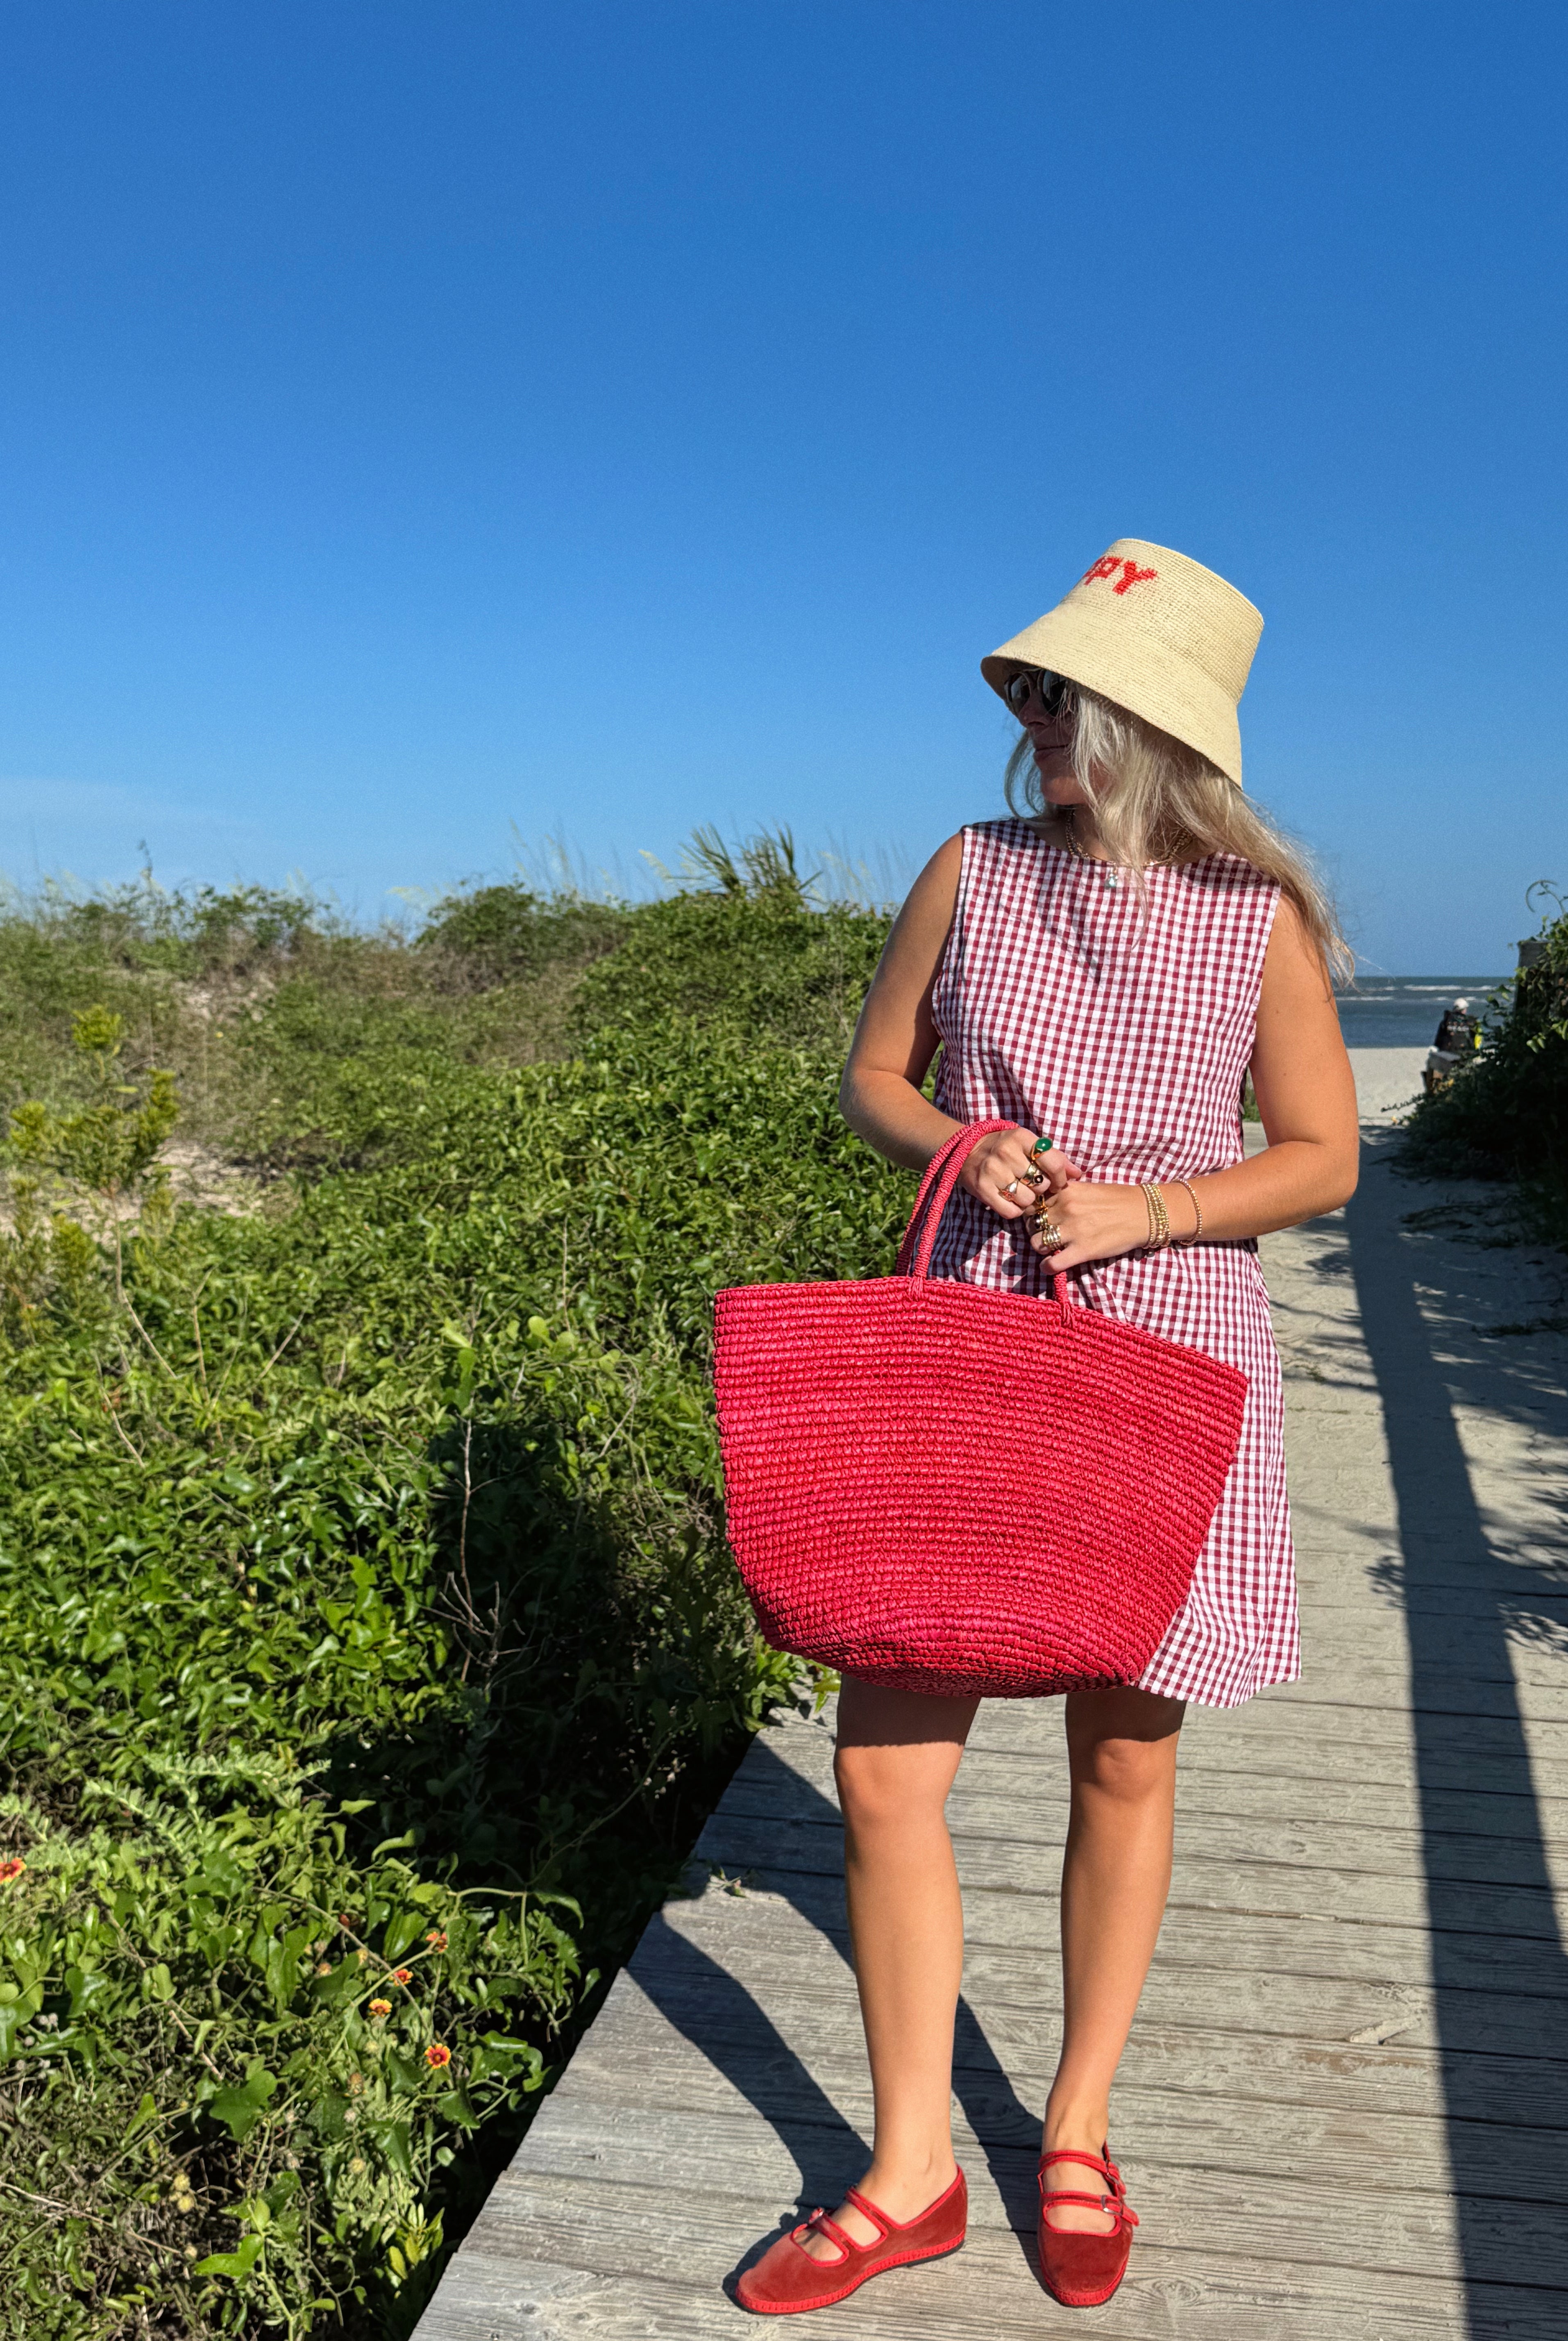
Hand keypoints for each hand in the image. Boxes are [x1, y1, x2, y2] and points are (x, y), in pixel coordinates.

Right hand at [958, 1127, 1081, 1220]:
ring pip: (1027, 1200)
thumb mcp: (1028, 1145)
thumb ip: (1055, 1157)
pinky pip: (1010, 1211)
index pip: (1054, 1162)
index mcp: (1021, 1137)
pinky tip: (1010, 1200)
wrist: (966, 1151)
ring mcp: (992, 1170)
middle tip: (1031, 1185)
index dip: (1060, 1177)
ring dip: (1027, 1200)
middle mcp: (1006, 1152)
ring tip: (1019, 1191)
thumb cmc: (1004, 1148)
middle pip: (1041, 1184)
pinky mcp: (982, 1188)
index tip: (1057, 1182)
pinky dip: (1014, 1210)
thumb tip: (1077, 1174)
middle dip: (1040, 1188)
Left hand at [1027, 1181, 1152, 1271]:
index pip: (1032, 1201)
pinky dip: (1047, 1267)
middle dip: (1034, 1230)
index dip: (1032, 1211)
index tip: (1037, 1217)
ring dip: (1040, 1248)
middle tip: (1043, 1234)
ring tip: (1049, 1248)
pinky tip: (1050, 1266)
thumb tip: (1045, 1197)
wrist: (1144, 1213)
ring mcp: (1073, 1230)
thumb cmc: (1118, 1199)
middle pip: (1031, 1222)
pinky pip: (1053, 1264)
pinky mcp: (1082, 1250)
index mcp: (1065, 1191)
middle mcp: (1065, 1208)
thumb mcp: (1086, 1187)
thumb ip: (1065, 1191)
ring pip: (1036, 1243)